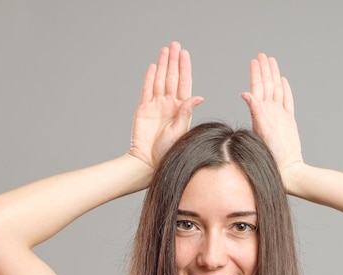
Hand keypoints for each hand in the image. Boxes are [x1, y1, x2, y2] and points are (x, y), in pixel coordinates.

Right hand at [129, 42, 203, 169]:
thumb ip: (186, 111)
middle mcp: (169, 105)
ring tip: (165, 50)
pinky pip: (147, 90)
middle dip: (173, 61)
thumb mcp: (180, 130)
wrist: (149, 162)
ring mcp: (156, 106)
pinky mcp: (143, 110)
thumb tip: (199, 97)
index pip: (183, 83)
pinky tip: (154, 67)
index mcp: (180, 109)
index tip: (184, 54)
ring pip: (160, 80)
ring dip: (163, 65)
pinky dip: (150, 78)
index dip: (184, 68)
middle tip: (174, 44)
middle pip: (171, 78)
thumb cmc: (168, 151)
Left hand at [241, 54, 303, 190]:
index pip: (258, 88)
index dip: (256, 74)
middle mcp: (269, 112)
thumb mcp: (261, 131)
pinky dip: (285, 90)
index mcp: (260, 113)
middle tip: (262, 55)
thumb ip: (256, 112)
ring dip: (274, 76)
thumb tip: (246, 94)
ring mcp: (279, 116)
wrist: (286, 168)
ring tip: (272, 62)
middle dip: (265, 70)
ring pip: (277, 90)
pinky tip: (282, 81)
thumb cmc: (270, 155)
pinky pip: (287, 101)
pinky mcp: (289, 121)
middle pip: (267, 85)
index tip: (255, 60)